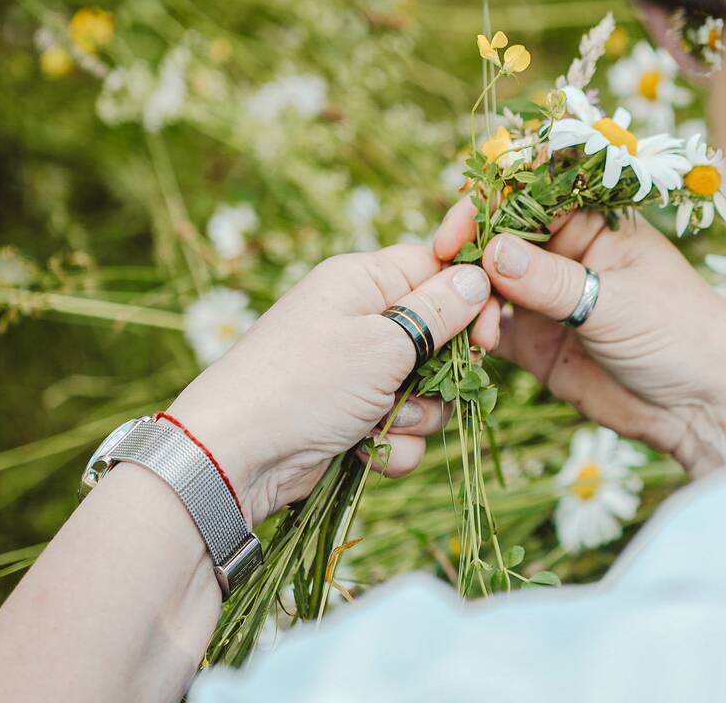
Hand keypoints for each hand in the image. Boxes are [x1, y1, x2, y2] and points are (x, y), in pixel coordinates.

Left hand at [166, 245, 494, 525]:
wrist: (237, 456)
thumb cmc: (305, 383)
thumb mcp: (381, 342)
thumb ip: (437, 312)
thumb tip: (477, 278)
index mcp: (363, 282)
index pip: (436, 270)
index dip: (469, 301)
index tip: (487, 338)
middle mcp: (360, 320)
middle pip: (438, 335)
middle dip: (442, 371)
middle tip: (428, 386)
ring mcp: (356, 371)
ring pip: (427, 389)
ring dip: (417, 414)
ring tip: (381, 422)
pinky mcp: (353, 416)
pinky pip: (403, 427)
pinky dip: (393, 443)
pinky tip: (366, 451)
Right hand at [435, 198, 725, 475]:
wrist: (697, 411)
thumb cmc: (681, 335)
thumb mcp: (618, 302)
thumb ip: (552, 280)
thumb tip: (491, 251)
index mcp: (595, 224)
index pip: (531, 197)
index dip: (491, 204)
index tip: (460, 227)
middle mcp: (565, 255)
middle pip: (500, 236)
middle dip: (470, 252)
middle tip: (448, 272)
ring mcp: (546, 298)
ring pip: (488, 283)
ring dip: (472, 297)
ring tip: (481, 326)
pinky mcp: (534, 342)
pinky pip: (490, 328)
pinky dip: (475, 332)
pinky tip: (477, 345)